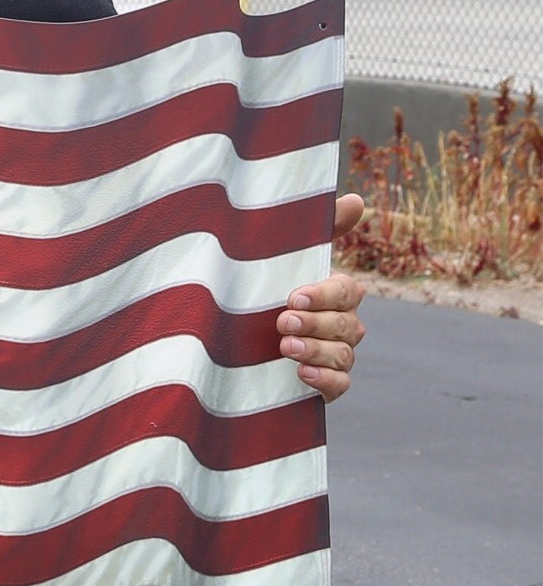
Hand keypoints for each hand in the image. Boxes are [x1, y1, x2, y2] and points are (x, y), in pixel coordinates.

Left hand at [278, 192, 366, 403]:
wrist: (229, 340)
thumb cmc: (261, 289)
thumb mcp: (277, 258)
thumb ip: (318, 230)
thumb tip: (356, 200)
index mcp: (333, 294)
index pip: (347, 292)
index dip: (325, 294)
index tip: (294, 296)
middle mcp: (340, 324)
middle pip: (347, 325)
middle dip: (315, 323)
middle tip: (282, 322)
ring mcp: (334, 355)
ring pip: (344, 355)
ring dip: (316, 350)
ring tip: (284, 348)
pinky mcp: (323, 384)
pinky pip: (340, 385)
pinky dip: (325, 380)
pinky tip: (301, 373)